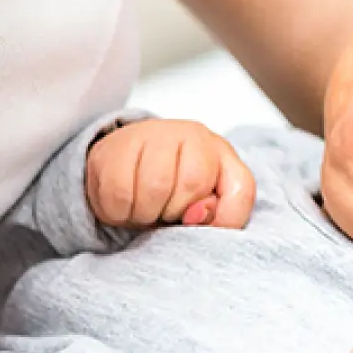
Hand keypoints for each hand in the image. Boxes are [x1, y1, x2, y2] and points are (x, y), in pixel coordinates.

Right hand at [86, 119, 255, 228]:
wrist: (127, 167)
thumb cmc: (175, 191)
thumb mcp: (210, 207)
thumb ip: (223, 216)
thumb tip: (199, 214)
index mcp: (220, 151)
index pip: (239, 190)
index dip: (221, 216)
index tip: (197, 219)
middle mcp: (190, 134)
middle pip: (191, 186)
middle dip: (174, 214)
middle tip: (164, 212)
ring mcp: (151, 135)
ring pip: (153, 190)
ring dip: (145, 215)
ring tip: (144, 208)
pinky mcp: (113, 147)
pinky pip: (118, 194)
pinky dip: (119, 213)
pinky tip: (124, 204)